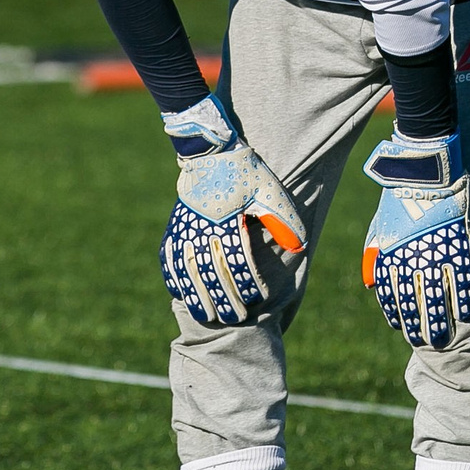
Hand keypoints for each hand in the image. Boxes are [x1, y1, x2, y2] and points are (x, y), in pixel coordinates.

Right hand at [159, 97, 304, 327]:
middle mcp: (202, 228)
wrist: (209, 150)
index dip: (247, 283)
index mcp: (227, 220)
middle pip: (212, 272)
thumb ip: (283, 219)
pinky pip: (169, 259)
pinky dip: (174, 279)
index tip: (256, 298)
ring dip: (197, 296)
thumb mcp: (269, 190)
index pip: (238, 262)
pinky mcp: (173, 227)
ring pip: (188, 271)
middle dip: (224, 298)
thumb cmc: (244, 171)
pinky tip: (181, 295)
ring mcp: (183, 229)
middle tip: (235, 318)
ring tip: (207, 317)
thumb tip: (300, 247)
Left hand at [360, 132, 469, 349]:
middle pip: (414, 303)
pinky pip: (461, 279)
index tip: (403, 328)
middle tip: (429, 342)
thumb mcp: (379, 227)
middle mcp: (409, 260)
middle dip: (420, 326)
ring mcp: (433, 255)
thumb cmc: (398, 199)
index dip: (398, 315)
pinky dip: (464, 298)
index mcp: (389, 256)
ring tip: (446, 337)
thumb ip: (374, 256)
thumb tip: (369, 283)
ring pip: (437, 297)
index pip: (391, 295)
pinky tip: (468, 313)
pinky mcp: (455, 246)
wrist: (422, 172)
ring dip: (441, 320)